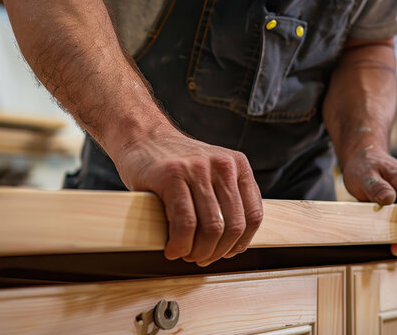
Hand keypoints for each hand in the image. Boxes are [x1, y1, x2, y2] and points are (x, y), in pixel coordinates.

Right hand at [109, 129, 263, 266]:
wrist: (142, 137)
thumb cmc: (176, 165)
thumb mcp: (212, 173)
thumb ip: (226, 198)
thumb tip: (235, 244)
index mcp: (238, 165)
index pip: (253, 215)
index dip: (240, 242)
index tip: (225, 253)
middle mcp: (223, 165)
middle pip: (233, 225)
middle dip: (217, 252)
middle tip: (201, 258)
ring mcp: (198, 168)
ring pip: (212, 227)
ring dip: (198, 252)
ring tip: (186, 254)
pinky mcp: (172, 175)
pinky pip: (186, 223)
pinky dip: (180, 244)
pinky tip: (172, 249)